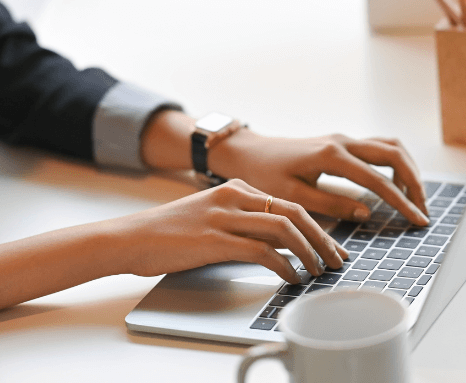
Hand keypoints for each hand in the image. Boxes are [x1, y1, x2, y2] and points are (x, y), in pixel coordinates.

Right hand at [0, 179, 345, 312]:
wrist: (127, 238)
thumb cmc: (170, 235)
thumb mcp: (214, 219)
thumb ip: (248, 225)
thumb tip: (285, 246)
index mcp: (237, 188)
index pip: (290, 203)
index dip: (318, 226)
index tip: (333, 246)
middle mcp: (234, 196)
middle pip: (295, 212)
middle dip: (322, 238)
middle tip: (337, 260)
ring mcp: (224, 216)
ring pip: (283, 228)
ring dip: (308, 252)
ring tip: (319, 271)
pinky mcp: (213, 238)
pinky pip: (261, 250)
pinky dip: (283, 264)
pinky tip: (291, 277)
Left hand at [209, 131, 430, 225]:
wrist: (249, 153)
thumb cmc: (264, 175)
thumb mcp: (293, 197)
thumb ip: (332, 205)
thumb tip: (366, 213)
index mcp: (331, 156)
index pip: (378, 180)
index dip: (402, 202)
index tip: (417, 219)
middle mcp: (343, 141)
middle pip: (394, 155)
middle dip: (414, 183)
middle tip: (422, 210)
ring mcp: (345, 139)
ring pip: (391, 147)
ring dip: (408, 169)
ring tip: (413, 197)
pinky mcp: (343, 142)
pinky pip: (379, 147)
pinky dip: (395, 164)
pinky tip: (395, 184)